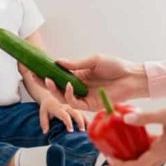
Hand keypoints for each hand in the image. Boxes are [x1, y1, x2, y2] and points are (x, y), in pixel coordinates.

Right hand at [28, 54, 148, 110]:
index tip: (35, 68)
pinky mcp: (90, 105)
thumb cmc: (116, 66)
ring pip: (63, 96)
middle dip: (44, 82)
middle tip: (34, 76)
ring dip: (54, 89)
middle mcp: (79, 87)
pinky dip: (69, 95)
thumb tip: (58, 62)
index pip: (59, 76)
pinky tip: (69, 86)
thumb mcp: (93, 60)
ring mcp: (84, 96)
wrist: (132, 76)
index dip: (47, 73)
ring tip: (49, 80)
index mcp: (79, 75)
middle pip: (57, 87)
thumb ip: (76, 64)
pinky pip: (75, 102)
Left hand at [38, 96, 87, 133]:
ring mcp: (73, 108)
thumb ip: (44, 122)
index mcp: (59, 108)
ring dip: (86, 122)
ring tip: (89, 131)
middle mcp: (67, 107)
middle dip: (79, 122)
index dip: (68, 123)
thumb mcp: (42, 113)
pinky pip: (84, 115)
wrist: (51, 98)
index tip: (70, 131)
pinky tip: (92, 128)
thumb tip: (46, 132)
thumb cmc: (47, 108)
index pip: (64, 115)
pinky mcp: (77, 110)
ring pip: (82, 114)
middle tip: (82, 132)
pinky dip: (88, 122)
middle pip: (76, 113)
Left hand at [105, 102, 165, 165]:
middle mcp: (163, 156)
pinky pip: (148, 157)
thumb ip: (146, 117)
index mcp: (162, 152)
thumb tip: (126, 119)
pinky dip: (137, 156)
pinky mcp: (165, 147)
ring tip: (116, 157)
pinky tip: (129, 145)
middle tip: (108, 164)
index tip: (110, 160)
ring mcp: (164, 153)